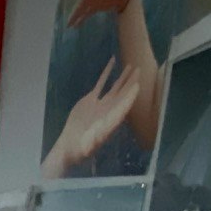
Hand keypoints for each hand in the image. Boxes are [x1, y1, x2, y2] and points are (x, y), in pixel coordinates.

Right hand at [41, 58, 140, 176]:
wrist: (70, 145)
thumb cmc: (82, 148)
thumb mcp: (90, 144)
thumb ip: (99, 135)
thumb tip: (108, 127)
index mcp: (112, 121)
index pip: (124, 106)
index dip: (131, 96)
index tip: (137, 85)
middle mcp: (110, 111)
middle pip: (124, 94)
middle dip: (131, 83)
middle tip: (140, 70)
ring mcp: (102, 104)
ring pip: (116, 87)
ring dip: (123, 77)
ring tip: (131, 66)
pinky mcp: (91, 100)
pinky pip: (101, 83)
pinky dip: (106, 73)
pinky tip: (112, 62)